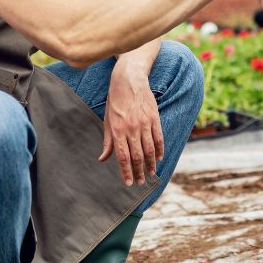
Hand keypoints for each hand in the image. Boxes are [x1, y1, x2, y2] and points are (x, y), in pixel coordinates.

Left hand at [99, 58, 163, 186]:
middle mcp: (131, 129)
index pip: (122, 157)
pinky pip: (158, 138)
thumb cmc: (115, 101)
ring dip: (150, 164)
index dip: (126, 172)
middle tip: (140, 183)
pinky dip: (159, 150)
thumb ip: (107, 141)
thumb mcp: (107, 120)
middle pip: (137, 156)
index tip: (128, 183)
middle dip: (139, 172)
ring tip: (150, 174)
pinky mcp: (154, 117)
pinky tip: (159, 158)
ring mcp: (144, 123)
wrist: (129, 80)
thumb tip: (102, 159)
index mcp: (117, 130)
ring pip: (149, 149)